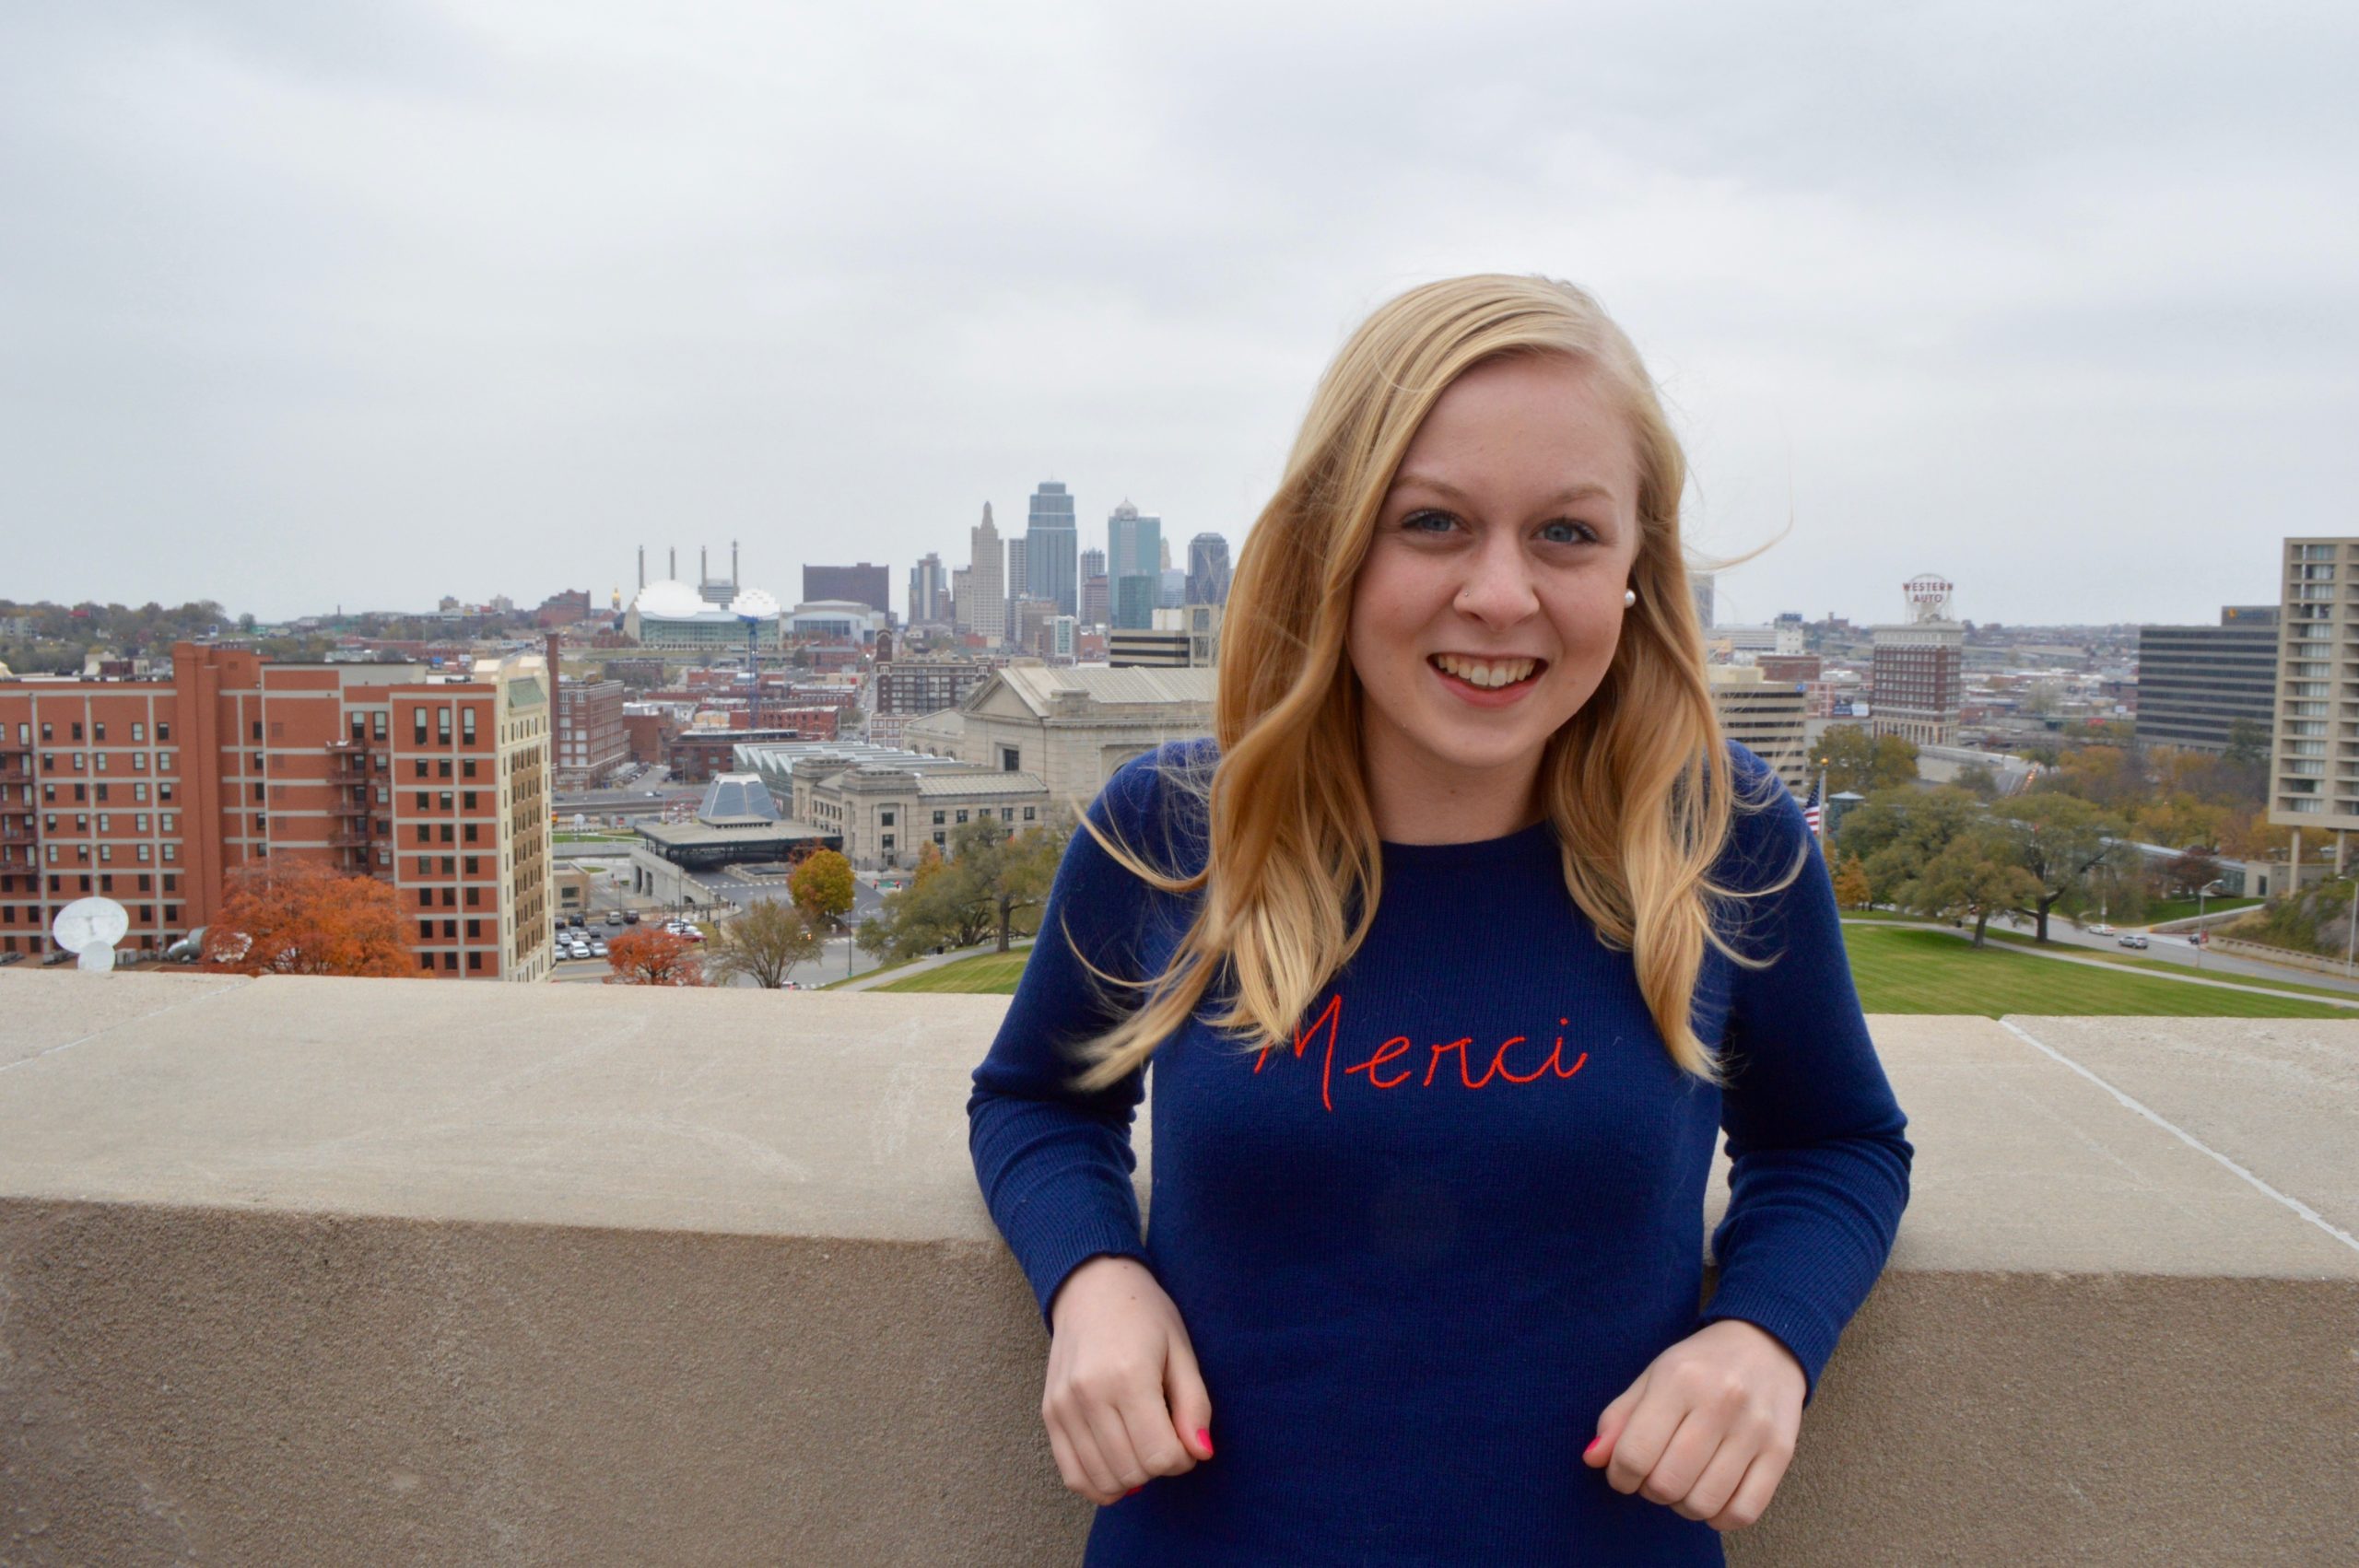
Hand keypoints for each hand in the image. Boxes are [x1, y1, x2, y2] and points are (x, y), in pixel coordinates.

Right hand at [1042, 1255, 1215, 1506]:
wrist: (1090, 1285)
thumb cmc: (1144, 1315)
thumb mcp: (1181, 1350)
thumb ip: (1195, 1405)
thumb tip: (1201, 1454)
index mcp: (1128, 1376)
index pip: (1160, 1455)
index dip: (1183, 1459)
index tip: (1186, 1437)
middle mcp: (1089, 1395)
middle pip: (1132, 1471)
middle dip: (1159, 1467)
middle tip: (1166, 1437)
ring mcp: (1064, 1407)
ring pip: (1102, 1480)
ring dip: (1132, 1477)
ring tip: (1142, 1445)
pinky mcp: (1049, 1414)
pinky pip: (1073, 1475)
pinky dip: (1099, 1484)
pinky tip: (1118, 1465)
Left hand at [1582, 1319, 1804, 1531]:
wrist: (1766, 1344)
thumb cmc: (1700, 1365)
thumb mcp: (1653, 1377)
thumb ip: (1619, 1418)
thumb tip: (1593, 1459)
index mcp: (1680, 1379)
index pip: (1634, 1453)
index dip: (1619, 1475)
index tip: (1622, 1473)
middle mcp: (1720, 1403)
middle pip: (1667, 1483)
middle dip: (1649, 1491)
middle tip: (1653, 1476)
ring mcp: (1755, 1430)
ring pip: (1704, 1503)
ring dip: (1682, 1505)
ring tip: (1682, 1484)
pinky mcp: (1781, 1452)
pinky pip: (1744, 1512)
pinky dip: (1719, 1517)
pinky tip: (1711, 1496)